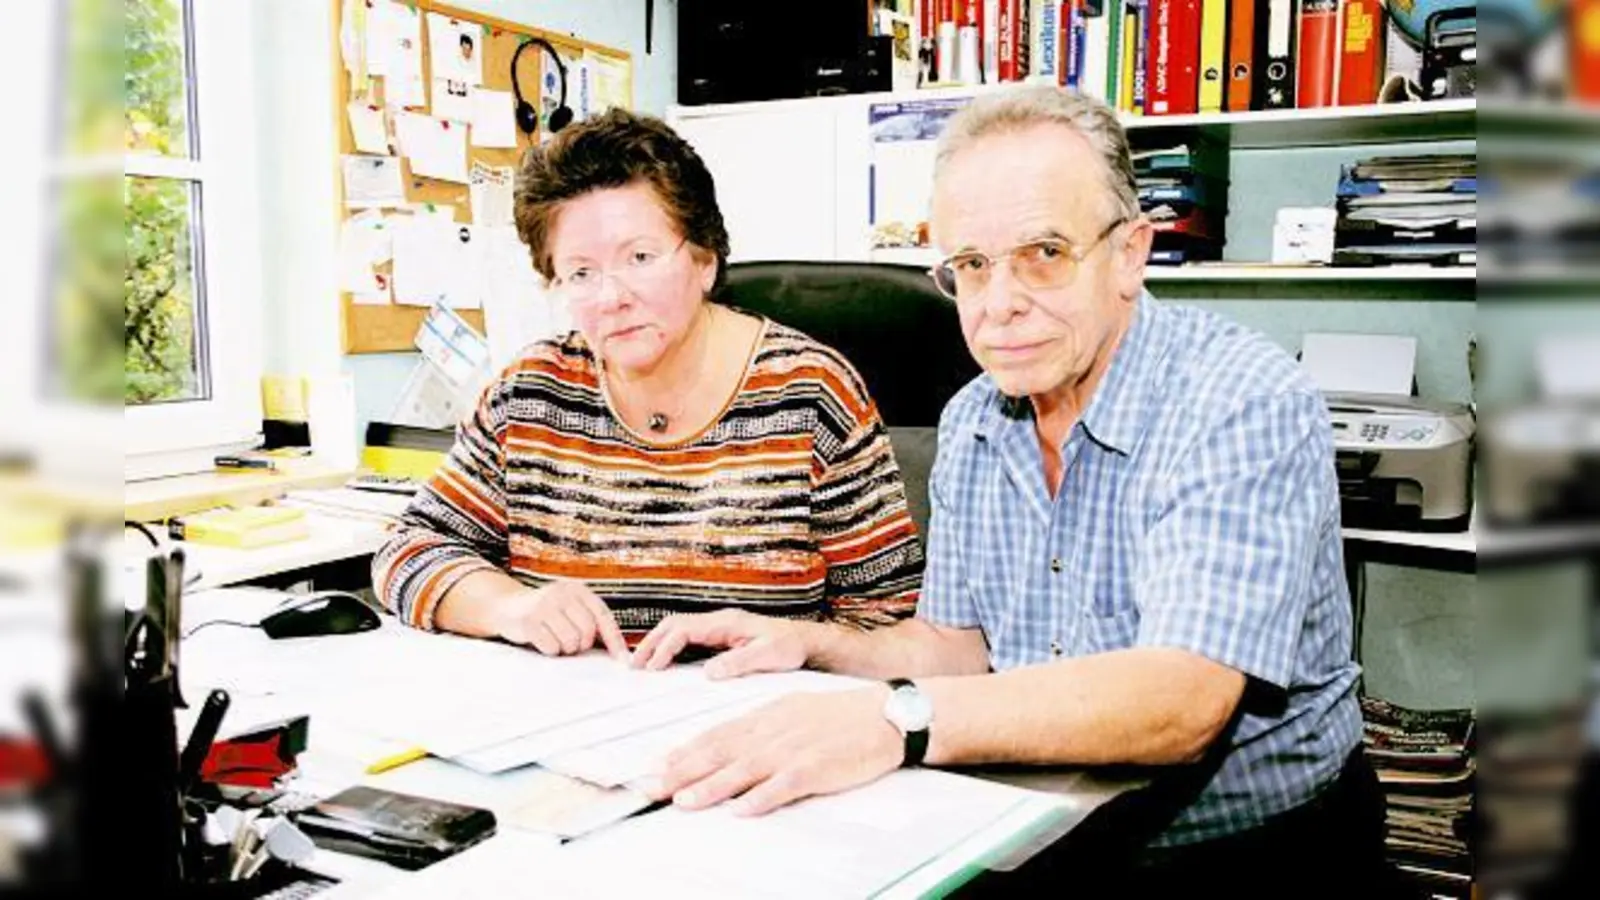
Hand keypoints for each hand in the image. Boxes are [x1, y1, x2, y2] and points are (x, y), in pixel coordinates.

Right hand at [495, 580, 626, 659]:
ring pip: (571, 641)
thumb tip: (620, 653)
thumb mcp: (570, 609)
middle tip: (569, 642)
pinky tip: (542, 641)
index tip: (622, 659)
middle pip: (588, 631)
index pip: (603, 615)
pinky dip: (550, 650)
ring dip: (565, 648)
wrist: (506, 607)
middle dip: (581, 644)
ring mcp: (544, 606)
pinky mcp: (528, 621)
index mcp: (577, 590)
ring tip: (555, 639)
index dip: (614, 639)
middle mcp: (562, 594)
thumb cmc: (545, 613)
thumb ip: (591, 623)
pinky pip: (551, 647)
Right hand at [630, 608, 809, 676]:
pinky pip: (688, 638)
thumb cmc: (789, 646)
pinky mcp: (721, 636)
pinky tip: (665, 663)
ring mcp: (719, 627)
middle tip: (633, 667)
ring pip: (678, 630)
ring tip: (641, 665)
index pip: (684, 629)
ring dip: (658, 644)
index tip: (653, 669)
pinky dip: (671, 647)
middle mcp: (719, 621)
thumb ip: (739, 662)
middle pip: (674, 625)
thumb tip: (709, 673)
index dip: (664, 647)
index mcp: (726, 623)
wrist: (805, 641)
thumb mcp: (768, 655)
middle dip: (651, 643)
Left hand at [645, 687, 902, 815]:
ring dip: (711, 787)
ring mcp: (795, 749)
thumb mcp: (795, 710)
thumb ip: (762, 728)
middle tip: (651, 787)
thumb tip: (732, 743)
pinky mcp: (817, 768)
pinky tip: (741, 810)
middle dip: (682, 771)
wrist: (886, 714)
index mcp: (767, 715)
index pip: (717, 734)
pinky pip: (784, 785)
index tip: (657, 765)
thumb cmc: (841, 714)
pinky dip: (761, 798)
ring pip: (744, 769)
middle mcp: (774, 730)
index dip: (685, 752)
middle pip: (720, 751)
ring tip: (683, 802)